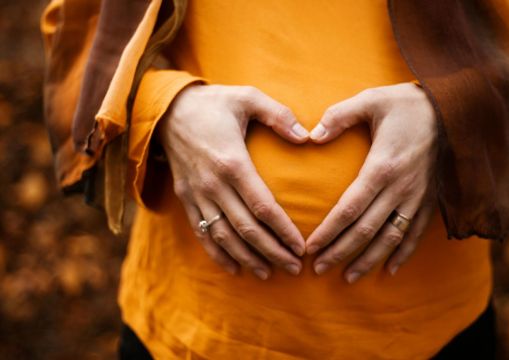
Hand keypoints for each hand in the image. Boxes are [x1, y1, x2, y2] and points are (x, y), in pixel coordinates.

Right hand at [158, 84, 309, 279]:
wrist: (167, 110)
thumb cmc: (214, 103)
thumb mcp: (247, 96)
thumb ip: (278, 114)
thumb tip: (307, 137)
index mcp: (232, 162)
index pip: (262, 206)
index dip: (283, 230)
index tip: (302, 246)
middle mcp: (213, 184)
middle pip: (246, 229)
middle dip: (272, 252)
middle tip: (295, 268)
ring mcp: (197, 195)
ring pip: (224, 237)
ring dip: (247, 258)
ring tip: (269, 273)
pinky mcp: (186, 199)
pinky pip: (201, 233)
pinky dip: (218, 254)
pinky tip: (235, 269)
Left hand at [305, 82, 436, 282]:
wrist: (455, 108)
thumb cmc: (406, 103)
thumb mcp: (370, 100)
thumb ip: (339, 116)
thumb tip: (311, 135)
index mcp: (382, 166)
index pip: (350, 209)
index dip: (329, 231)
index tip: (310, 248)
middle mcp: (401, 188)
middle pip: (367, 230)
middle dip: (340, 252)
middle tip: (318, 269)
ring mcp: (418, 197)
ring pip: (391, 238)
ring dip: (369, 260)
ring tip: (348, 277)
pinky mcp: (430, 199)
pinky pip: (416, 233)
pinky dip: (403, 253)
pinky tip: (390, 270)